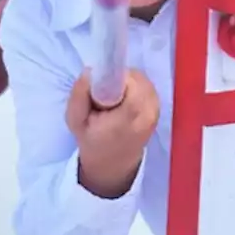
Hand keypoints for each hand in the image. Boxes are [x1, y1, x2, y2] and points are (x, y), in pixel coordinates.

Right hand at [66, 68, 159, 198]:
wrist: (113, 163)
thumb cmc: (92, 141)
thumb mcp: (75, 121)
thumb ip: (79, 96)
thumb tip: (90, 71)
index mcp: (127, 120)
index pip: (130, 85)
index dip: (114, 78)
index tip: (100, 86)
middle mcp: (147, 114)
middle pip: (136, 79)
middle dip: (118, 79)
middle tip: (104, 92)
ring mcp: (156, 111)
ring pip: (142, 79)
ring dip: (127, 81)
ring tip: (113, 97)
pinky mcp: (159, 108)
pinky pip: (147, 85)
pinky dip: (134, 86)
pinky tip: (123, 99)